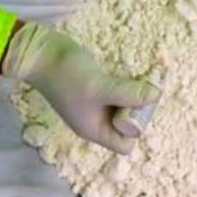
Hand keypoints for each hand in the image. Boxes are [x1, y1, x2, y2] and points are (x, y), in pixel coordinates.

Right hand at [2, 23, 159, 154]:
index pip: (124, 144)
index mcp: (94, 129)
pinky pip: (118, 89)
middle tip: (139, 87)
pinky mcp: (96, 84)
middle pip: (128, 124)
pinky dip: (126, 82)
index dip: (134, 129)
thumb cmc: (65, 75)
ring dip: (134, 92)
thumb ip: (128, 94)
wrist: (39, 52)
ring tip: (138, 77)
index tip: (133, 106)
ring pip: (125, 104)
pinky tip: (128, 68)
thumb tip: (157, 96)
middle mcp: (96, 119)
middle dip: (138, 107)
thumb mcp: (98, 87)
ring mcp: (96, 101)